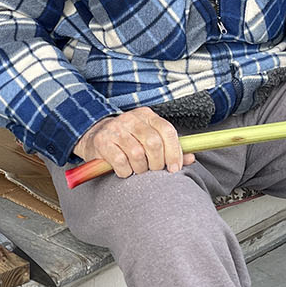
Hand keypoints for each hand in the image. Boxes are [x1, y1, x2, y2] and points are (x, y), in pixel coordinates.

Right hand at [73, 108, 191, 177]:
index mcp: (146, 115)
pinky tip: (125, 170)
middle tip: (154, 170)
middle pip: (153, 143)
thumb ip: (169, 148)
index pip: (167, 130)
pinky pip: (121, 161)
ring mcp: (115, 129)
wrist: (94, 136)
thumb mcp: (148, 138)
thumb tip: (191, 158)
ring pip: (137, 154)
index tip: (174, 168)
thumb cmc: (127, 141)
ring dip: (140, 169)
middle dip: (157, 163)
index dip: (174, 151)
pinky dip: (125, 171)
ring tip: (138, 170)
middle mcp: (131, 118)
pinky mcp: (103, 142)